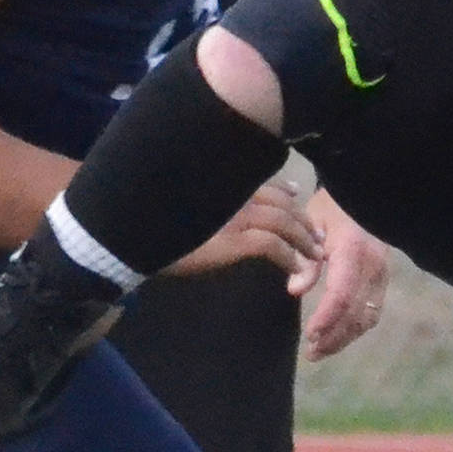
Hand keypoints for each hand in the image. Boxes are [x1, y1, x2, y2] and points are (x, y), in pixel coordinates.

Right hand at [170, 178, 323, 282]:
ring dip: (303, 238)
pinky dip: (289, 257)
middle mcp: (232, 193)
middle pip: (281, 201)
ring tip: (314, 254)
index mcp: (223, 183)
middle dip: (303, 218)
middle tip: (316, 236)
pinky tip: (294, 268)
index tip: (297, 195)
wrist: (136, 239)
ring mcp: (234, 215)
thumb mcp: (187, 207)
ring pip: (283, 221)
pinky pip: (273, 246)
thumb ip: (210, 201)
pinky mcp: (233, 240)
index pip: (264, 182)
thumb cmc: (156, 226)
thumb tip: (222, 209)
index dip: (286, 190)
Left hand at [296, 191, 389, 359]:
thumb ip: (305, 259)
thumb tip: (295, 291)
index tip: (309, 335)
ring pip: (367, 318)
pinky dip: (354, 330)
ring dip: (344, 338)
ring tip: (319, 350)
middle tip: (310, 352)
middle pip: (356, 313)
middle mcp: (373, 267)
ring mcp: (382, 276)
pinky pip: (372, 312)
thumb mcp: (311, 224)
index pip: (342, 294)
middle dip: (333, 337)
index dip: (326, 319)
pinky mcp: (383, 281)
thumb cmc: (331, 208)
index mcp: (353, 251)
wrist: (362, 197)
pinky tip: (336, 337)